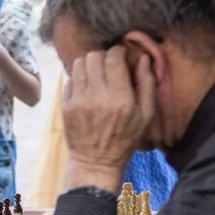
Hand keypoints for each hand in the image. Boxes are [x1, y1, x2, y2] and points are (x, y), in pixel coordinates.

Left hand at [61, 46, 155, 190]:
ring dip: (89, 64)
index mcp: (120, 98)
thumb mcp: (146, 115)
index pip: (113, 58)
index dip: (118, 52)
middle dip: (103, 56)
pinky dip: (79, 77)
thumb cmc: (125, 138)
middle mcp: (98, 97)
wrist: (96, 162)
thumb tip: (143, 57)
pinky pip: (70, 78)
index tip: (121, 57)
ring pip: (79, 64)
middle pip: (94, 57)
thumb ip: (147, 84)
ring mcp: (79, 101)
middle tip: (108, 66)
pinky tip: (87, 87)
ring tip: (96, 74)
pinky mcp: (66, 106)